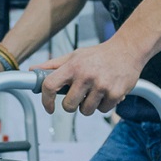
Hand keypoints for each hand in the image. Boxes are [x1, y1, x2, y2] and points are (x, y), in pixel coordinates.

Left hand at [32, 38, 147, 115]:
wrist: (128, 49)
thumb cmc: (98, 55)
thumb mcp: (75, 56)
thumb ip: (53, 65)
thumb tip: (33, 71)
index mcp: (73, 66)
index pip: (50, 85)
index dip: (46, 100)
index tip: (49, 107)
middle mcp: (86, 75)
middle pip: (69, 106)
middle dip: (72, 105)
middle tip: (79, 96)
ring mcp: (102, 85)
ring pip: (86, 111)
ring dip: (89, 106)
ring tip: (95, 92)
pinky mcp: (116, 93)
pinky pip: (103, 110)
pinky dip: (104, 105)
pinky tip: (107, 92)